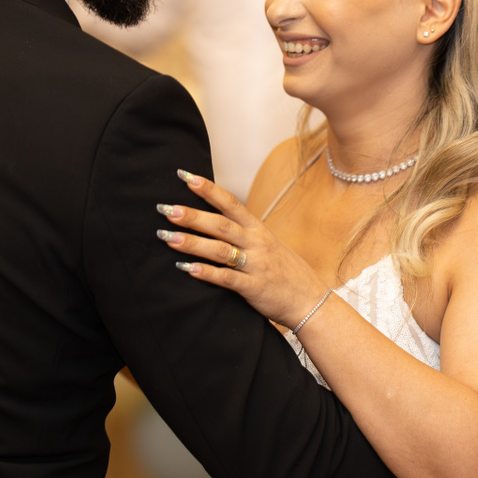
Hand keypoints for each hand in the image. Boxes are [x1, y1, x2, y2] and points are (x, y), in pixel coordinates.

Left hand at [158, 169, 334, 329]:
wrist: (311, 301)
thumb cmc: (285, 272)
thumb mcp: (267, 245)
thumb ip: (243, 234)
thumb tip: (212, 221)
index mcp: (258, 230)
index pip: (231, 203)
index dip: (208, 189)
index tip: (185, 176)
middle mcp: (257, 243)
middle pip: (221, 225)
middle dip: (193, 216)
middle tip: (167, 209)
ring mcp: (256, 265)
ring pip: (221, 250)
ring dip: (193, 243)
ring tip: (168, 238)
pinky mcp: (254, 288)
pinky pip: (228, 279)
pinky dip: (207, 273)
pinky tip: (188, 269)